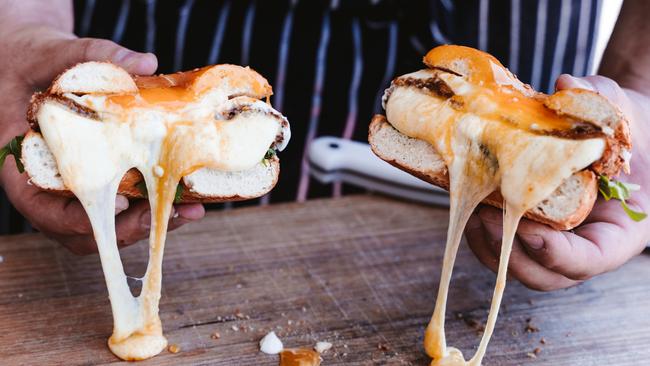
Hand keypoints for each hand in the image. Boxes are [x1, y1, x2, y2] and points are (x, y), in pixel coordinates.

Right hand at [0, 24, 204, 254]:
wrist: (38, 67)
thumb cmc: (37, 62)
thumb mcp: (58, 53)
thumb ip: (95, 55)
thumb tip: (146, 62)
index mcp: (22, 163)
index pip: (40, 206)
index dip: (75, 216)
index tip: (117, 203)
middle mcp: (46, 188)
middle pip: (79, 229)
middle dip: (126, 227)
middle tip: (165, 215)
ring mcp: (73, 192)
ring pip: (104, 227)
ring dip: (147, 225)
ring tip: (188, 211)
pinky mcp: (99, 185)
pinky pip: (121, 210)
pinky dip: (151, 210)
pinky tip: (186, 200)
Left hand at [465, 74, 649, 290]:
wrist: (607, 128)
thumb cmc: (622, 124)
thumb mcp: (620, 108)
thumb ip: (601, 100)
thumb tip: (564, 86)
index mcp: (622, 229)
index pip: (592, 259)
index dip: (559, 255)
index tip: (530, 232)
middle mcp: (585, 244)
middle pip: (546, 274)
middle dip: (510, 255)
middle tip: (484, 220)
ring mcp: (555, 241)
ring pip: (517, 265)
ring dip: (487, 246)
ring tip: (467, 211)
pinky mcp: (529, 229)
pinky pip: (503, 246)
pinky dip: (481, 233)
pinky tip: (465, 203)